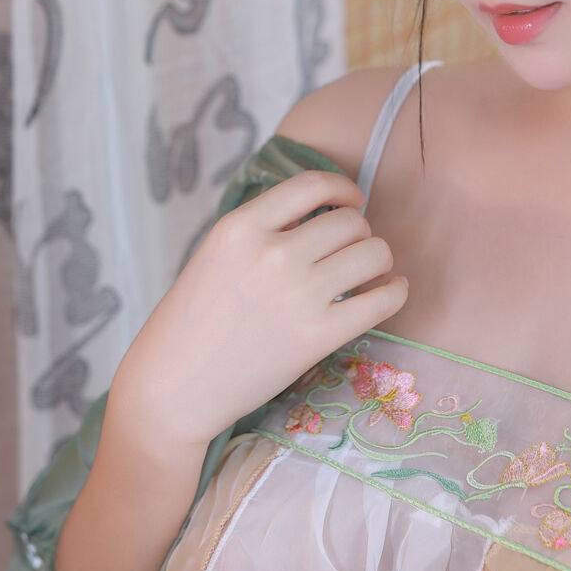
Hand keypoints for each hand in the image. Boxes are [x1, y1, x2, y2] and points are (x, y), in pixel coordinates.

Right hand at [110, 171, 407, 449]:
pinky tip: (391, 290)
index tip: (351, 201)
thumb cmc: (192, 320)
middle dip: (358, 231)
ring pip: (373, 253)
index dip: (342, 188)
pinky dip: (395, 291)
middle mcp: (272, 253)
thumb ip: (264, 229)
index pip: (312, 184)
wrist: (176, 386)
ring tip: (368, 271)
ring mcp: (298, 294)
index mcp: (241, 226)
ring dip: (378, 259)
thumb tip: (323, 212)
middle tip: (349, 250)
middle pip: (350, 221)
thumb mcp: (217, 253)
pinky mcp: (318, 335)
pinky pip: (381, 300)